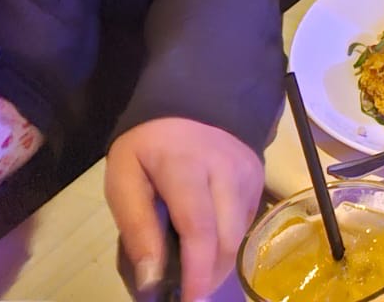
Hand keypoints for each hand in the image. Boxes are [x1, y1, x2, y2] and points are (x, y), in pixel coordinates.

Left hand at [106, 117, 264, 301]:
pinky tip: (207, 246)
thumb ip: (136, 227)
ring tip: (193, 276)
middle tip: (185, 296)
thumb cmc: (150, 143)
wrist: (194, 101)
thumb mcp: (124, 178)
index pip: (199, 228)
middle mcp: (227, 171)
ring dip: (217, 265)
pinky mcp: (259, 180)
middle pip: (226, 239)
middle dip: (208, 277)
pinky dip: (226, 244)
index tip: (187, 301)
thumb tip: (152, 280)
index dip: (196, 272)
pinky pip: (245, 224)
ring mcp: (249, 174)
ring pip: (239, 236)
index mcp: (187, 167)